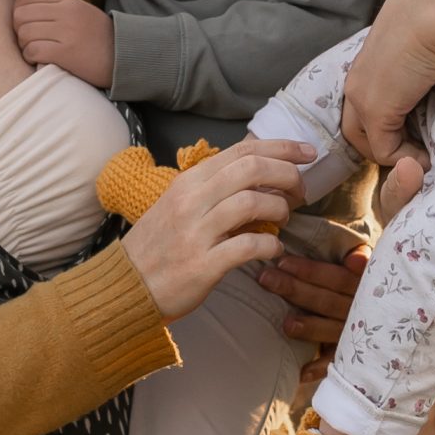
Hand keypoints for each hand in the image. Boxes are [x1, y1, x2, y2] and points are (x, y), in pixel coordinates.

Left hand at [12, 0, 113, 86]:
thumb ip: (57, 3)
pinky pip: (33, 50)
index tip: (26, 21)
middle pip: (21, 14)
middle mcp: (66, 13)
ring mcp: (66, 32)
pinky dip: (30, 56)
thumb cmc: (98, 35)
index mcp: (68, 0)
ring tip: (34, 50)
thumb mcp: (80, 10)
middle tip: (27, 39)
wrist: (124, 56)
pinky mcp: (65, 53)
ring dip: (24, 45)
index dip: (19, 8)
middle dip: (18, 29)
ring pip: (24, 33)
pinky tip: (39, 59)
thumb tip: (25, 2)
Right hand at [120, 137, 313, 318]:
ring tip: (283, 220)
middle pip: (252, 169)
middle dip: (287, 175)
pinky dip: (270, 246)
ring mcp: (196, 232)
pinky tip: (273, 249)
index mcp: (189, 181)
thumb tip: (260, 176)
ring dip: (279, 209)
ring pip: (252, 203)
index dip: (282, 148)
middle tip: (300, 192)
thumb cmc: (158, 245)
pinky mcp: (202, 265)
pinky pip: (248, 246)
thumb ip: (214, 188)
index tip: (308, 153)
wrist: (126, 286)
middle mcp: (192, 201)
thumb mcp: (179, 204)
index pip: (242, 151)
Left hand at [256, 241, 367, 386]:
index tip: (282, 262)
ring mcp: (359, 336)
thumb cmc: (373, 289)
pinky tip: (301, 372)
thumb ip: (362, 260)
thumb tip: (354, 259)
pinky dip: (320, 369)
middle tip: (265, 278)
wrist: (399, 323)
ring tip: (287, 324)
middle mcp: (361, 311)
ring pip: (331, 330)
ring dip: (310, 328)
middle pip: (326, 301)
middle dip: (295, 289)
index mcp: (364, 286)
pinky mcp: (357, 359)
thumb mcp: (373, 271)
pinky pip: (337, 364)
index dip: (310, 270)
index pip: (335, 277)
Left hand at [341, 0, 434, 163]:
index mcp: (369, 63)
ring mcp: (361, 95)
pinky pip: (385, 151)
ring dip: (395, 155)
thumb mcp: (428, 44)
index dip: (388, 126)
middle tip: (416, 152)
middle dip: (384, 146)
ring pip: (366, 142)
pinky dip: (408, 159)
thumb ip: (424, 64)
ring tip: (425, 156)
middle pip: (356, 129)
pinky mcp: (375, 109)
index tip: (417, 135)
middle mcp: (358, 79)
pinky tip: (430, 156)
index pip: (364, 106)